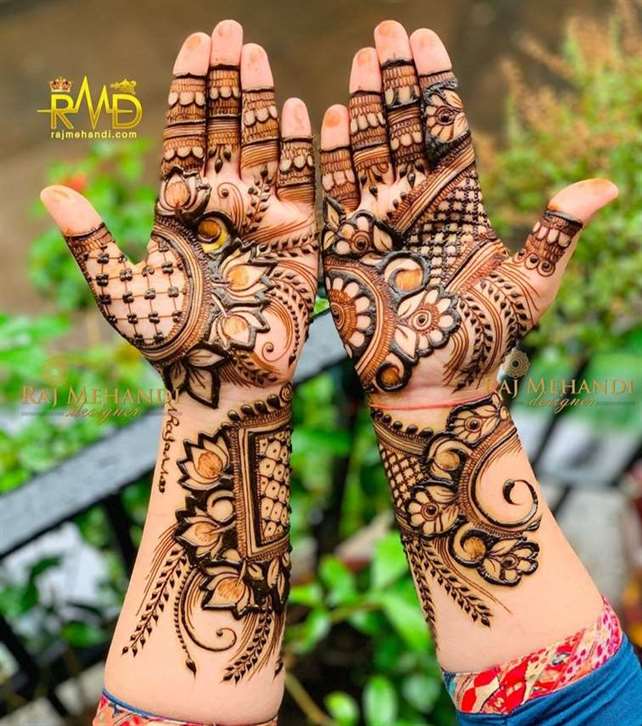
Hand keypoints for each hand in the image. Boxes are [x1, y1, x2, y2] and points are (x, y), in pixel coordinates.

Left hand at [42, 25, 316, 409]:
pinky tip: (296, 108)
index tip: (195, 44)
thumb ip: (93, 245)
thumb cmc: (172, 345)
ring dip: (257, 101)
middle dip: (225, 81)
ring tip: (254, 54)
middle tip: (229, 29)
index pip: (184, 137)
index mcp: (179, 210)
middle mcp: (222, 206)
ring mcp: (261, 218)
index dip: (190, 93)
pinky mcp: (297, 238)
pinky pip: (301, 184)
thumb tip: (51, 193)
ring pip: (260, 147)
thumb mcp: (123, 293)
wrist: (225, 381)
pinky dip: (298, 148)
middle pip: (223, 131)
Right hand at [320, 21, 616, 397]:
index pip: (448, 131)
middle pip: (405, 130)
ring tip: (360, 60)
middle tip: (385, 32)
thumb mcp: (533, 285)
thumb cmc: (486, 340)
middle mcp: (419, 207)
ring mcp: (381, 225)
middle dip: (396, 81)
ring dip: (364, 106)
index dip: (437, 86)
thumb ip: (557, 232)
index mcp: (461, 205)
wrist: (436, 386)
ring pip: (370, 153)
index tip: (427, 39)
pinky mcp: (347, 249)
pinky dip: (333, 159)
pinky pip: (336, 196)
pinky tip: (330, 118)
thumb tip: (604, 184)